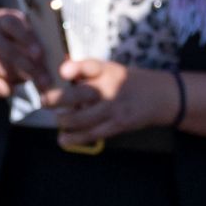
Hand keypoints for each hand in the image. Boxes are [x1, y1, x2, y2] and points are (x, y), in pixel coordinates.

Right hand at [0, 8, 50, 97]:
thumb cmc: (14, 44)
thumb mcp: (25, 38)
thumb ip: (37, 46)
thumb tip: (60, 61)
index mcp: (4, 18)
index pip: (14, 24)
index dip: (27, 39)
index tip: (40, 54)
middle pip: (8, 49)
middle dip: (29, 67)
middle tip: (45, 81)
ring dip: (16, 78)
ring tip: (28, 82)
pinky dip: (0, 88)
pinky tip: (10, 90)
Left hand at [45, 56, 173, 145]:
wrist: (161, 97)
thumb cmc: (130, 81)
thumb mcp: (112, 69)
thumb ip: (87, 71)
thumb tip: (61, 68)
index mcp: (108, 70)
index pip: (90, 66)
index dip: (75, 68)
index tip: (62, 72)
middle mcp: (110, 88)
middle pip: (80, 94)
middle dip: (57, 99)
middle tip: (44, 101)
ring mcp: (114, 109)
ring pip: (81, 118)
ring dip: (64, 120)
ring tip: (58, 119)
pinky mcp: (117, 125)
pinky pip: (92, 134)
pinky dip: (75, 138)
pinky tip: (63, 139)